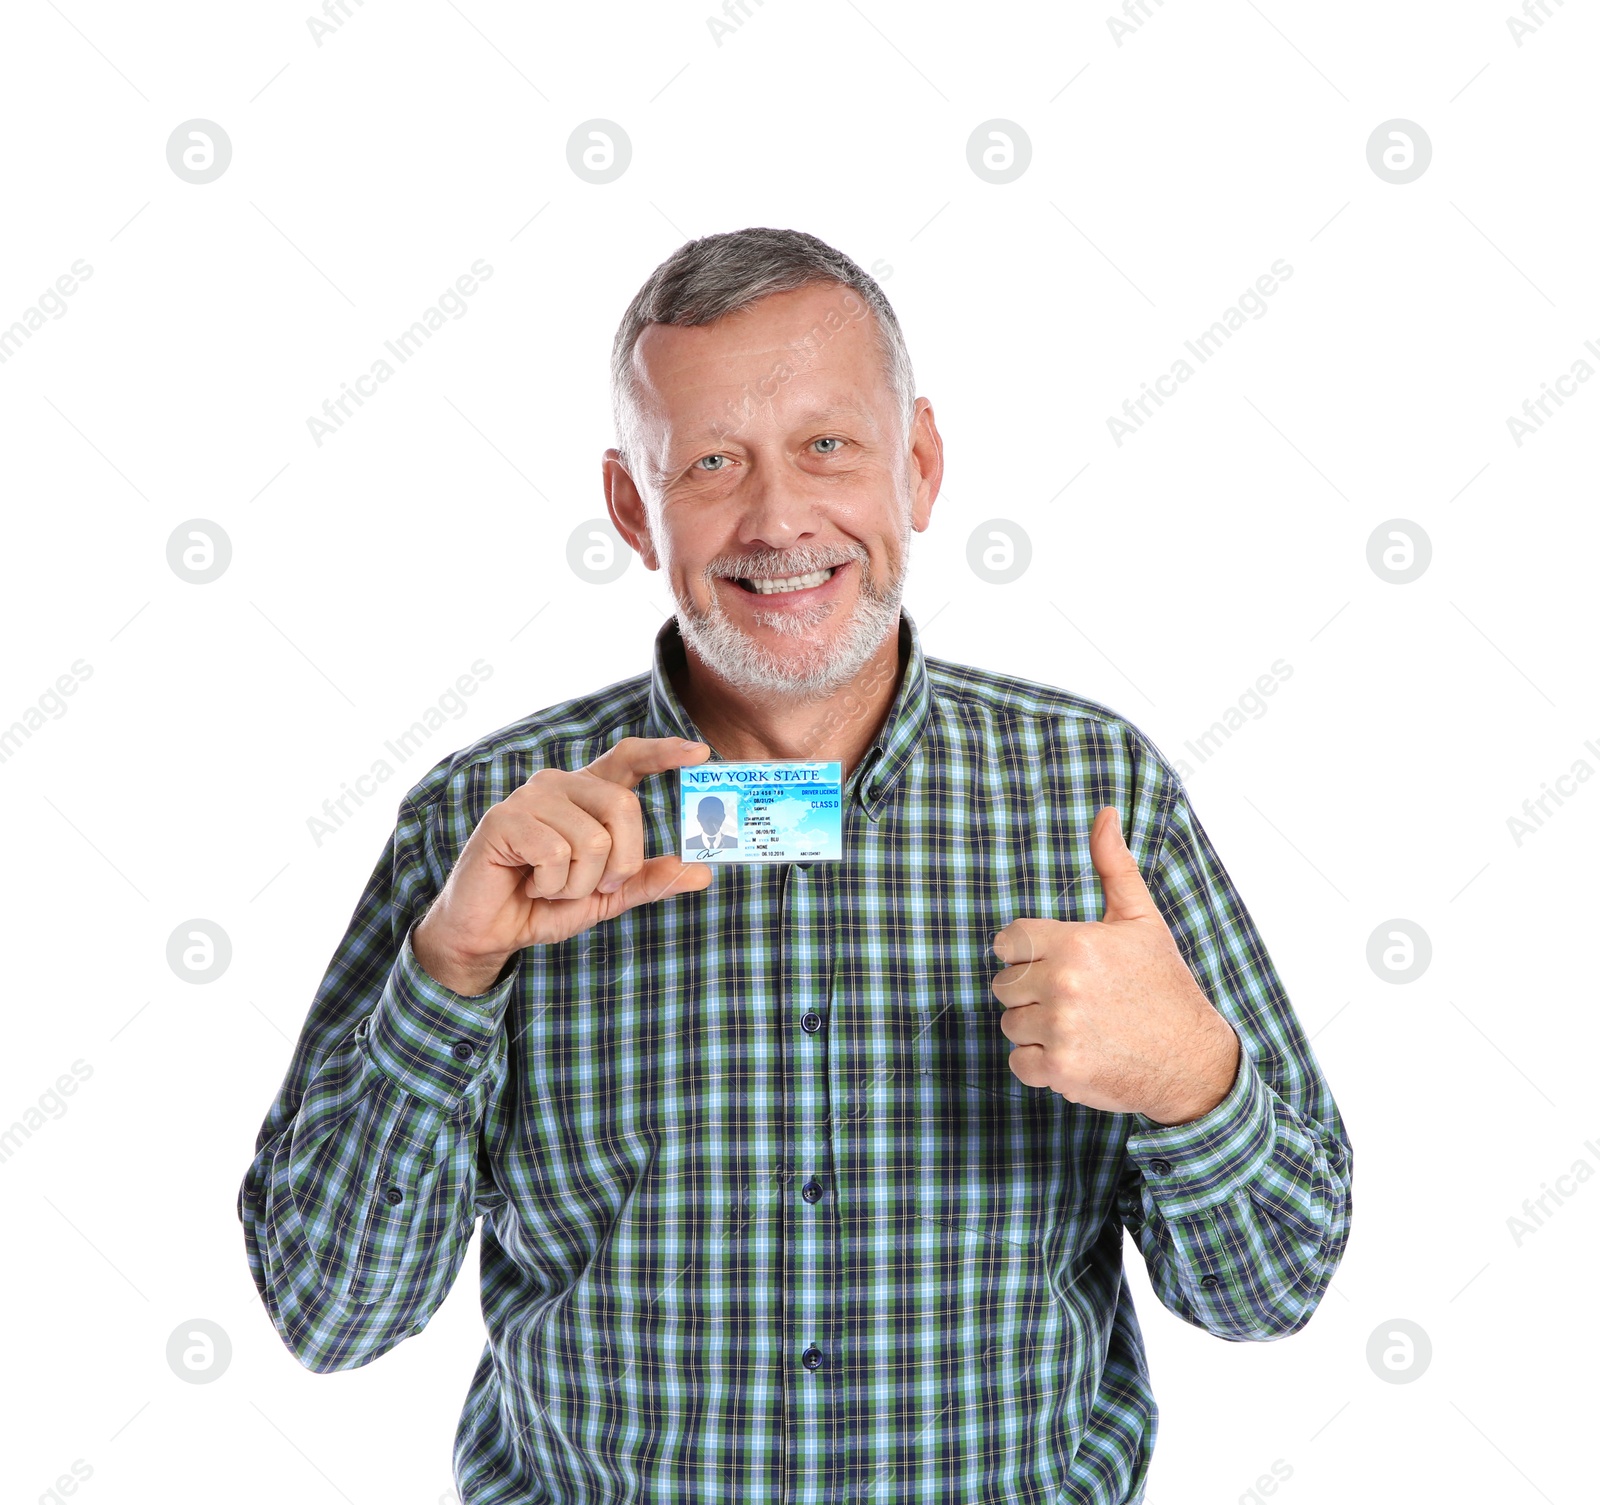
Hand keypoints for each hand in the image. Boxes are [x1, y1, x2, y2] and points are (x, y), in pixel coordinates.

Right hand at [412, 735, 714, 993]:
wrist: (490, 934)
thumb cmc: (544, 906)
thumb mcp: (608, 896)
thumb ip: (650, 880)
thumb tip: (703, 872)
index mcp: (587, 795)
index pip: (629, 758)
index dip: (663, 752)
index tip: (700, 752)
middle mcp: (560, 785)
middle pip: (625, 806)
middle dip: (621, 863)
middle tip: (593, 886)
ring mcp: (530, 797)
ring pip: (593, 839)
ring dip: (579, 883)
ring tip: (550, 886)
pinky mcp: (504, 819)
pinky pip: (557, 854)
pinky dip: (552, 885)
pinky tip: (529, 883)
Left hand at [990, 806, 1238, 1124]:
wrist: (1194, 1060)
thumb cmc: (1164, 986)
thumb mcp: (1140, 919)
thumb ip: (1113, 865)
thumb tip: (1105, 812)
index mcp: (1075, 941)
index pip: (1008, 941)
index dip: (1028, 953)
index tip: (1053, 964)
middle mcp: (1063, 983)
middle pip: (1004, 983)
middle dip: (1031, 991)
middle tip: (1075, 999)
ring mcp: (1059, 1028)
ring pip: (1010, 1023)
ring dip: (1036, 1029)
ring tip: (1079, 1026)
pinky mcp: (1059, 1069)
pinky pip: (1019, 1062)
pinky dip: (1040, 1064)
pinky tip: (1075, 1053)